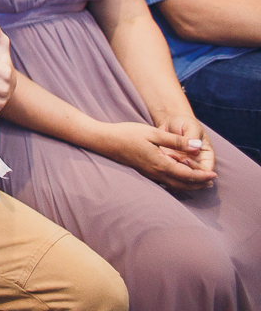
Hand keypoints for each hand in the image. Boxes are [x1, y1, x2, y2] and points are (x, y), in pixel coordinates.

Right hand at [95, 121, 216, 190]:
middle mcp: (156, 173)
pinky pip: (165, 182)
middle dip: (198, 184)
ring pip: (174, 185)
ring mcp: (149, 174)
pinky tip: (178, 177)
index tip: (214, 175)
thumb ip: (176, 141)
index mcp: (160, 163)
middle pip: (182, 184)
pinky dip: (177, 182)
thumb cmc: (128, 134)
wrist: (105, 140)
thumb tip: (197, 147)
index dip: (202, 176)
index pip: (186, 175)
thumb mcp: (153, 133)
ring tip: (199, 182)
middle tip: (211, 182)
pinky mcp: (144, 172)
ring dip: (188, 185)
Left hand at [159, 114, 215, 176]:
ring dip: (172, 169)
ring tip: (165, 156)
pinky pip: (169, 170)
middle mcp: (197, 164)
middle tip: (171, 157)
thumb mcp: (191, 127)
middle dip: (182, 169)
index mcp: (206, 156)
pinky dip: (164, 166)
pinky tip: (158, 158)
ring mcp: (184, 165)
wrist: (170, 120)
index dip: (197, 170)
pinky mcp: (172, 164)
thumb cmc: (184, 122)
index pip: (206, 170)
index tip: (185, 160)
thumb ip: (193, 138)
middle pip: (193, 176)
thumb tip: (196, 150)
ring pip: (180, 175)